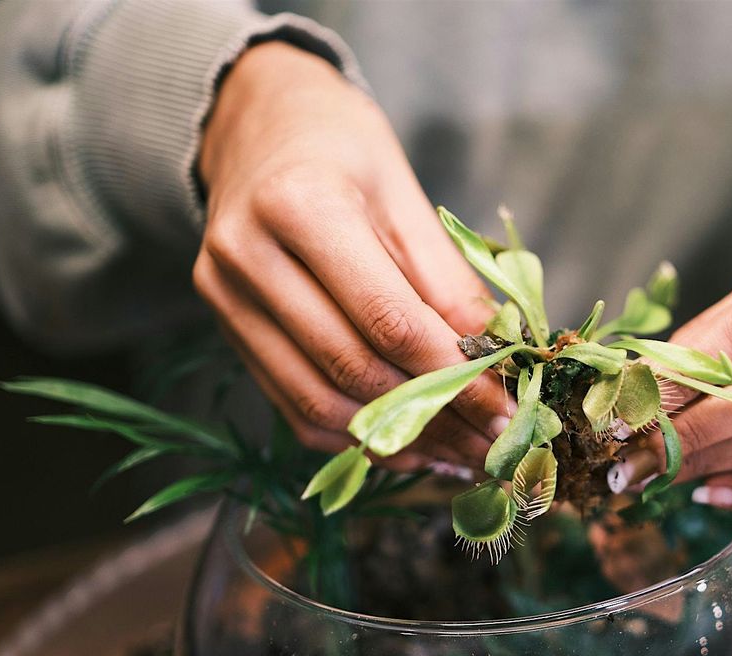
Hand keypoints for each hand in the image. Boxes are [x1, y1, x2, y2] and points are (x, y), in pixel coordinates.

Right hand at [195, 42, 503, 466]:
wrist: (256, 125)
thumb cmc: (341, 149)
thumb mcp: (406, 195)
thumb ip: (448, 282)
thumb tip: (496, 363)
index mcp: (299, 205)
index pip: (388, 320)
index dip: (454, 377)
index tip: (505, 411)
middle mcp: (248, 257)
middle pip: (352, 368)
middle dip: (434, 418)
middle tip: (492, 445)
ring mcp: (226, 299)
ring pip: (318, 403)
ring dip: (397, 442)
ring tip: (459, 455)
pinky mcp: (226, 329)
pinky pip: (293, 407)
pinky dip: (354, 439)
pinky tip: (409, 447)